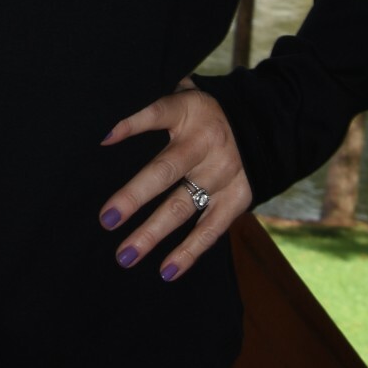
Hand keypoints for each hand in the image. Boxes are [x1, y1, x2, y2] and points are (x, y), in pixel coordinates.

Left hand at [98, 78, 250, 281]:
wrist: (262, 125)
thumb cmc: (204, 115)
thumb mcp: (186, 97)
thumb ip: (156, 108)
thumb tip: (109, 129)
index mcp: (190, 111)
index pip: (158, 113)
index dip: (132, 124)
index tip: (104, 141)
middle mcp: (206, 143)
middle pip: (165, 171)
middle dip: (134, 196)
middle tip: (106, 219)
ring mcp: (222, 173)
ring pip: (182, 206)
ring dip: (152, 233)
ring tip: (125, 255)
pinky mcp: (238, 198)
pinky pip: (211, 229)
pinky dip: (188, 252)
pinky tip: (166, 270)